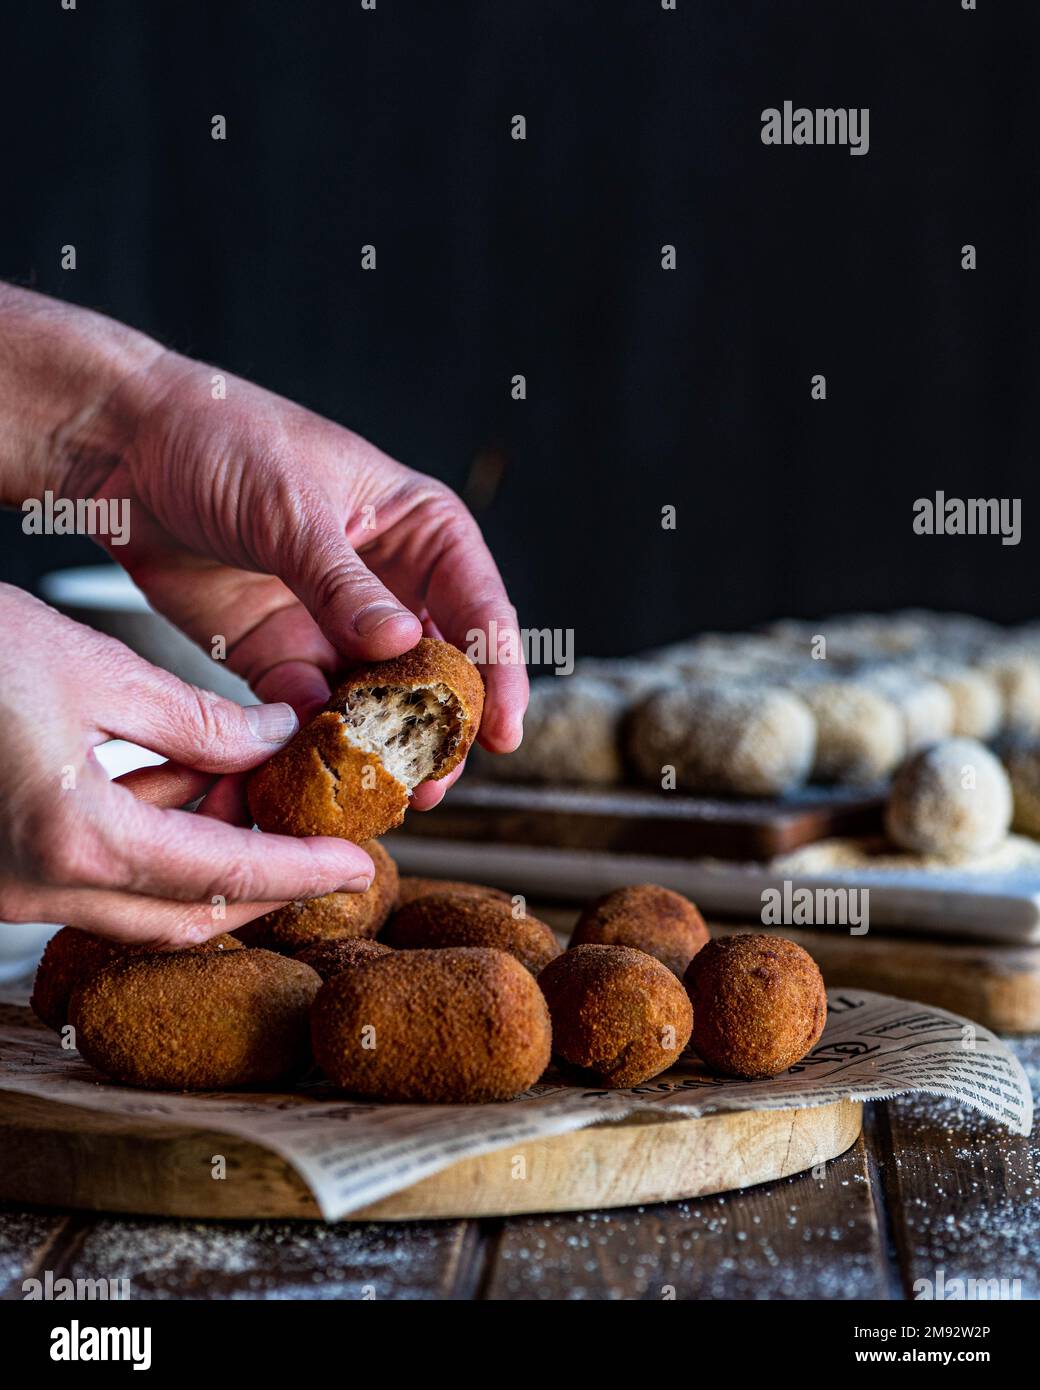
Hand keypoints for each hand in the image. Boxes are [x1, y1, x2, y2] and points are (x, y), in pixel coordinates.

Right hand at [0, 585, 375, 944]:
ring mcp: (11, 886)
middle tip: (323, 843)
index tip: (356, 867)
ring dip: (210, 858)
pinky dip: (154, 843)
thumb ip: (196, 720)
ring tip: (261, 795)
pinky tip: (188, 786)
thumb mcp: (93, 670)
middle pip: (189, 913)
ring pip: (143, 901)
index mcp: (74, 838)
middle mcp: (39, 884)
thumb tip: (273, 737)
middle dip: (265, 882)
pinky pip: (98, 877)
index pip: (224, 876)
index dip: (300, 872)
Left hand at [60, 344, 526, 817]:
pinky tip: (312, 763)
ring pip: (373, 698)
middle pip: (433, 665)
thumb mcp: (291, 506)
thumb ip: (344, 585)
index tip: (502, 731)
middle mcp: (383, 580)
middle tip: (435, 779)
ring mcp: (330, 620)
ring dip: (377, 743)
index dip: (497, 672)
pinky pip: (305, 706)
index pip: (476, 604)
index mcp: (415, 527)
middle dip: (437, 725)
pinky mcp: (275, 651)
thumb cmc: (220, 435)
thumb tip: (402, 643)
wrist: (120, 444)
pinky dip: (310, 737)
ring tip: (380, 789)